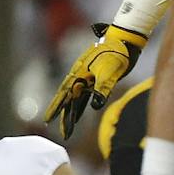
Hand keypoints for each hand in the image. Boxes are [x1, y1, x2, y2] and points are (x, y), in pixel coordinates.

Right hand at [43, 23, 146, 138]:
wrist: (124, 42)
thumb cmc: (115, 54)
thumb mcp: (108, 72)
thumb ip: (102, 88)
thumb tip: (95, 105)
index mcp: (79, 73)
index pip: (64, 93)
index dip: (56, 107)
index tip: (48, 120)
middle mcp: (79, 76)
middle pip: (68, 99)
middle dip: (62, 115)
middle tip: (61, 131)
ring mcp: (86, 79)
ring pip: (75, 99)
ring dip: (71, 113)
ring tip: (67, 129)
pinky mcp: (95, 80)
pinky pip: (84, 97)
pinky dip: (80, 107)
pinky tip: (77, 116)